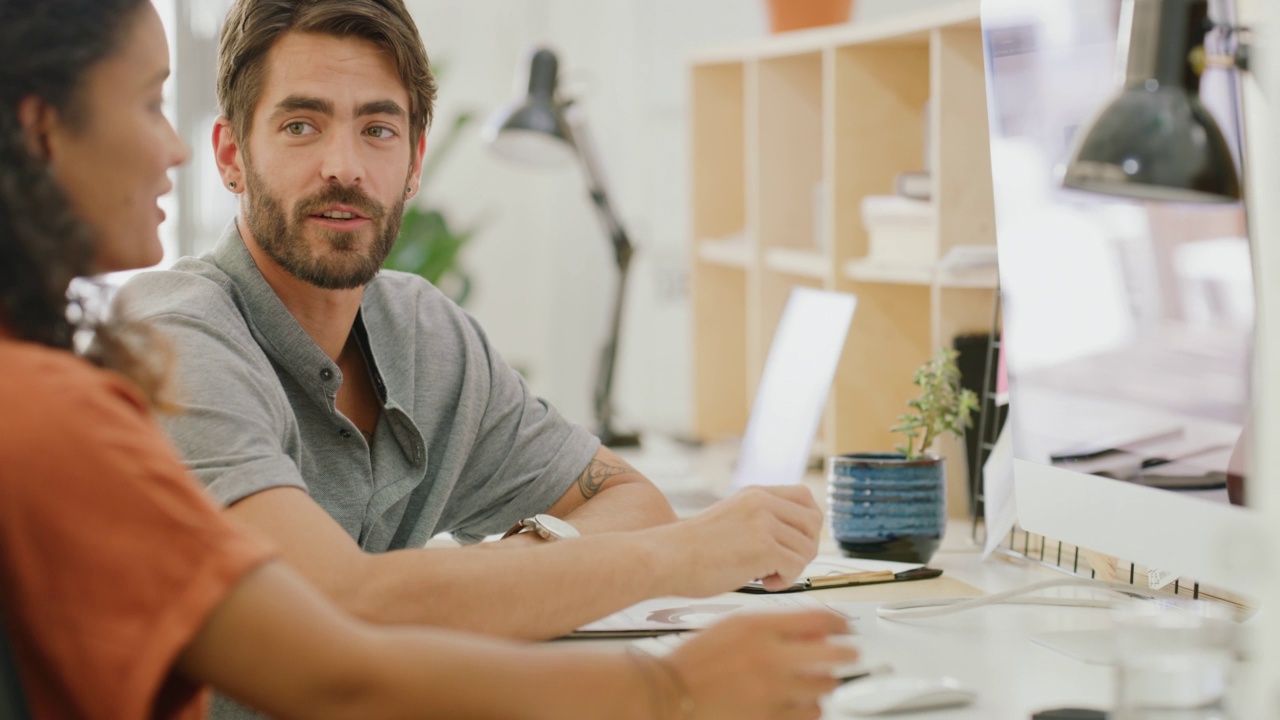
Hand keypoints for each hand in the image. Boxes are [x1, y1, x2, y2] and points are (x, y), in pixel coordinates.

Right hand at [656, 486, 822, 595]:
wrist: (664, 558)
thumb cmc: (692, 551)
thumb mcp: (731, 519)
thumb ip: (760, 520)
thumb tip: (796, 540)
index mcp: (754, 493)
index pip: (804, 497)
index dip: (807, 524)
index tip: (792, 544)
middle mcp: (762, 501)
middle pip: (814, 522)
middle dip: (805, 548)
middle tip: (782, 564)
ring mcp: (763, 522)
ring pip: (807, 548)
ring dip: (792, 568)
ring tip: (765, 575)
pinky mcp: (763, 546)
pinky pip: (796, 566)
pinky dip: (785, 581)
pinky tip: (762, 582)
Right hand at [666, 610, 856, 719]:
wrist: (671, 692)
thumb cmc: (698, 659)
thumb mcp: (734, 626)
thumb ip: (772, 626)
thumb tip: (810, 632)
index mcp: (759, 628)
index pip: (817, 619)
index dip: (839, 622)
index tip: (845, 628)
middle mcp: (770, 657)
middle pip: (833, 654)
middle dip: (848, 653)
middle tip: (850, 655)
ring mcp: (771, 690)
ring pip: (825, 686)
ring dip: (827, 681)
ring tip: (821, 680)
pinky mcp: (770, 717)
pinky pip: (809, 713)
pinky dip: (811, 707)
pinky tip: (803, 701)